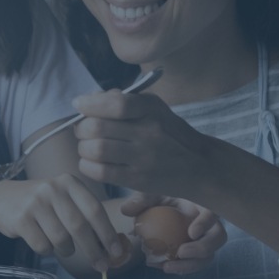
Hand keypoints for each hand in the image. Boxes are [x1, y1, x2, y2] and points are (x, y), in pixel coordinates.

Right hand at [0, 174, 125, 269]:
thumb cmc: (41, 204)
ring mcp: (35, 203)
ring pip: (61, 239)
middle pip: (80, 226)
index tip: (116, 252)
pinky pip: (43, 246)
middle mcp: (52, 189)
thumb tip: (111, 246)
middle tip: (102, 266)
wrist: (0, 200)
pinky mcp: (20, 219)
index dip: (107, 232)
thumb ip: (84, 214)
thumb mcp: (63, 198)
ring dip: (67, 250)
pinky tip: (43, 242)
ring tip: (64, 247)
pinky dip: (47, 251)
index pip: (94, 209)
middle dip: (94, 250)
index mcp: (69, 182)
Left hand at [72, 89, 213, 198]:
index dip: (90, 103)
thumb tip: (90, 99)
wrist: (200, 166)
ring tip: (88, 146)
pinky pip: (100, 172)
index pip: (116, 104)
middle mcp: (148, 133)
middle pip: (97, 128)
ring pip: (95, 150)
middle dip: (82, 127)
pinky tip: (92, 162)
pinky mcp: (137, 179)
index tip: (78, 103)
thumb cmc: (170, 134)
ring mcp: (143, 158)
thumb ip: (123, 100)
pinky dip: (87, 165)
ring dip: (83, 147)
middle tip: (83, 130)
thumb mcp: (155, 109)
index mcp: (151, 110)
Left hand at [121, 194, 225, 274]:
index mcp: (202, 206)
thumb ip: (141, 200)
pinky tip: (161, 267)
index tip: (191, 233)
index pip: (212, 213)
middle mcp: (208, 224)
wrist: (160, 212)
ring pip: (208, 256)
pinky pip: (194, 264)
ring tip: (167, 267)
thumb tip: (126, 210)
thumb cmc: (160, 199)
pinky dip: (179, 268)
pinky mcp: (197, 254)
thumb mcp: (151, 196)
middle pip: (218, 238)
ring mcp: (204, 241)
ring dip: (190, 265)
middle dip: (202, 249)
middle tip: (181, 252)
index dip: (205, 223)